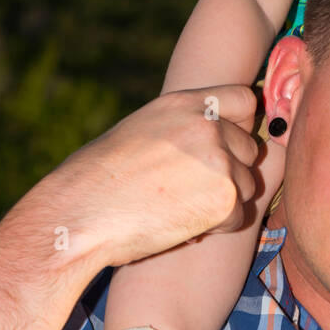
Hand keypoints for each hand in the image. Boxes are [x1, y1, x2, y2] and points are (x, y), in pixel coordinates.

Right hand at [32, 86, 260, 272]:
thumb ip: (182, 128)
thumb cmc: (99, 179)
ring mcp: (218, 160)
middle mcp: (206, 125)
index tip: (222, 148)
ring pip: (247, 186)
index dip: (239, 126)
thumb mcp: (142, 130)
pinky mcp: (223, 197)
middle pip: (250, 149)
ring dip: (224, 202)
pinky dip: (217, 228)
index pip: (244, 101)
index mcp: (184, 103)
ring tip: (181, 209)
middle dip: (230, 172)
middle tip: (191, 191)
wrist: (80, 213)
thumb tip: (216, 136)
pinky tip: (183, 226)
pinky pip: (239, 217)